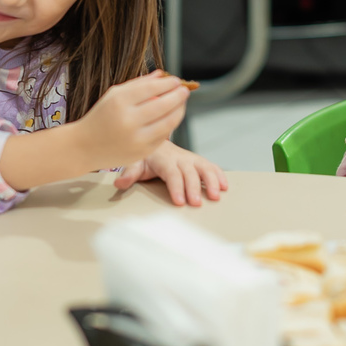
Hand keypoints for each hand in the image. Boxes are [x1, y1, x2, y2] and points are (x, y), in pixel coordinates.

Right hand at [77, 71, 189, 171]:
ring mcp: (136, 139)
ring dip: (179, 111)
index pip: (151, 88)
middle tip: (185, 90)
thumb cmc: (101, 117)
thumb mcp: (113, 96)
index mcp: (119, 102)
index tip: (176, 80)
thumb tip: (162, 75)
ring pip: (168, 122)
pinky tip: (171, 118)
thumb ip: (138, 84)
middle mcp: (128, 120)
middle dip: (178, 96)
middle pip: (163, 105)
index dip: (168, 83)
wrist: (84, 147)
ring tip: (181, 103)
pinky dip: (170, 126)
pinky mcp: (142, 152)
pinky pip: (163, 136)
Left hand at [114, 140, 228, 205]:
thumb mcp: (135, 163)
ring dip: (212, 181)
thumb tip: (120, 183)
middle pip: (189, 173)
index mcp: (163, 159)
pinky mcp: (198, 161)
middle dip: (194, 188)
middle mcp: (179, 158)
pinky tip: (225, 186)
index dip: (176, 187)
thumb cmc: (145, 157)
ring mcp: (190, 159)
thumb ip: (129, 174)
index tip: (180, 201)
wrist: (154, 141)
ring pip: (204, 167)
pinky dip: (219, 175)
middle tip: (196, 203)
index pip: (172, 174)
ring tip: (216, 196)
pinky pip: (211, 166)